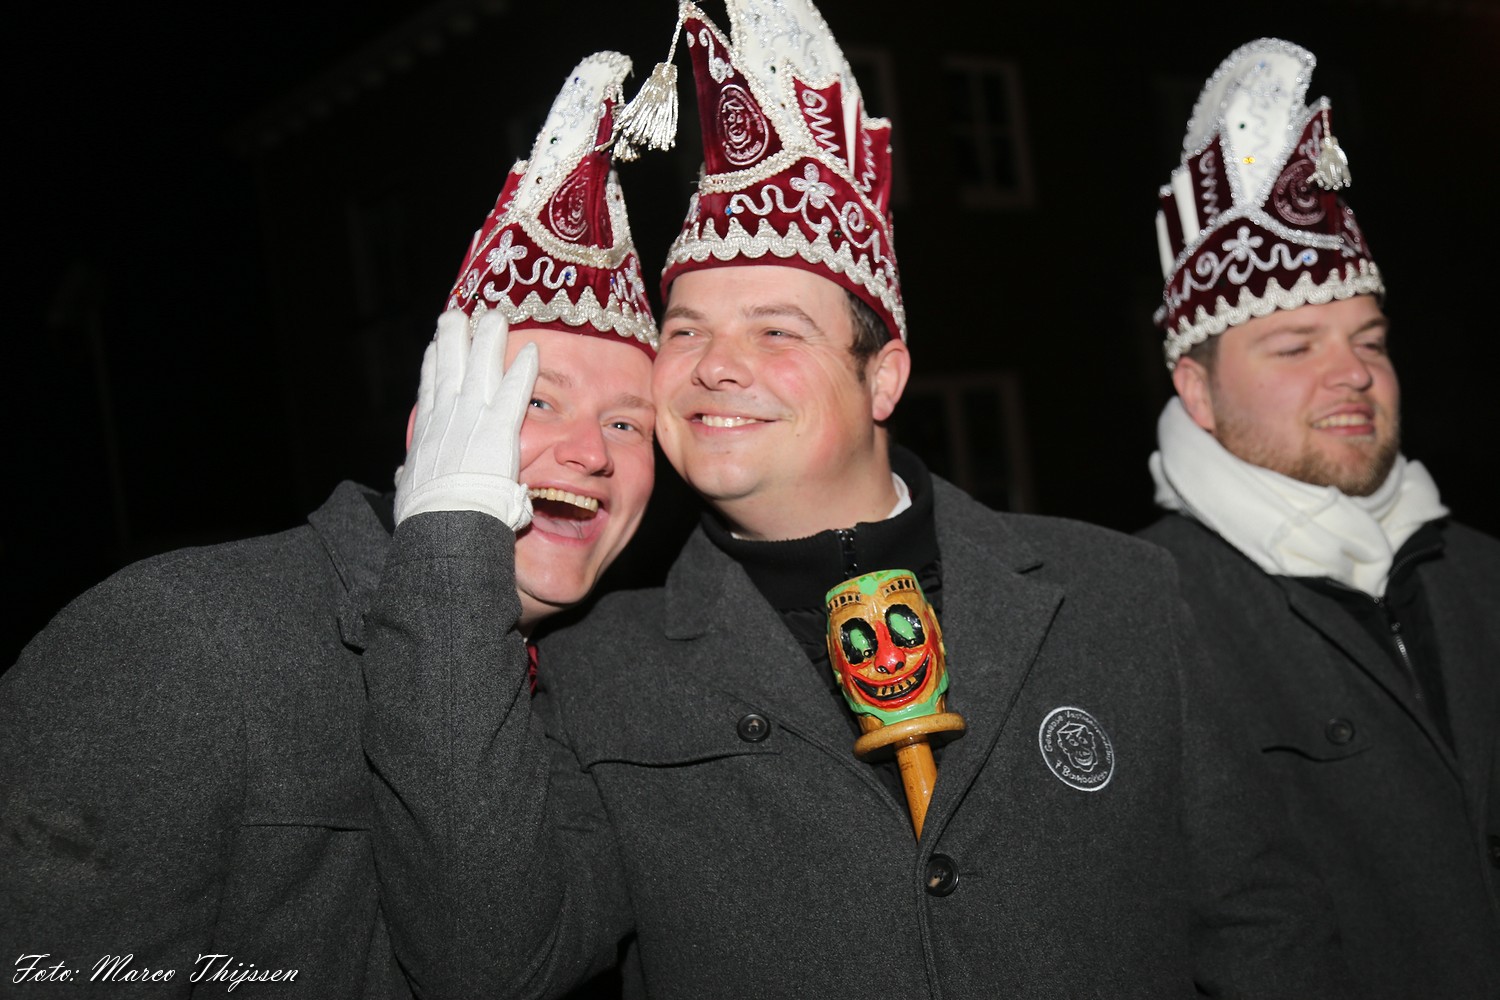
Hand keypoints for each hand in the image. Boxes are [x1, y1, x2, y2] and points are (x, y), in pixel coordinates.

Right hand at [394, 309, 538, 530]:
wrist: (445, 526)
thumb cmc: (427, 518)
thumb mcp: (408, 494)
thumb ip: (408, 480)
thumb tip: (400, 477)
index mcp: (426, 435)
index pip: (430, 392)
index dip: (433, 366)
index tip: (436, 347)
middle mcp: (446, 419)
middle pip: (450, 368)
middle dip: (454, 339)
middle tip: (457, 316)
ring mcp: (472, 420)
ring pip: (481, 370)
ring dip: (489, 341)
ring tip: (496, 317)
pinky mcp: (499, 429)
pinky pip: (515, 392)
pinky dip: (523, 369)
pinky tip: (533, 350)